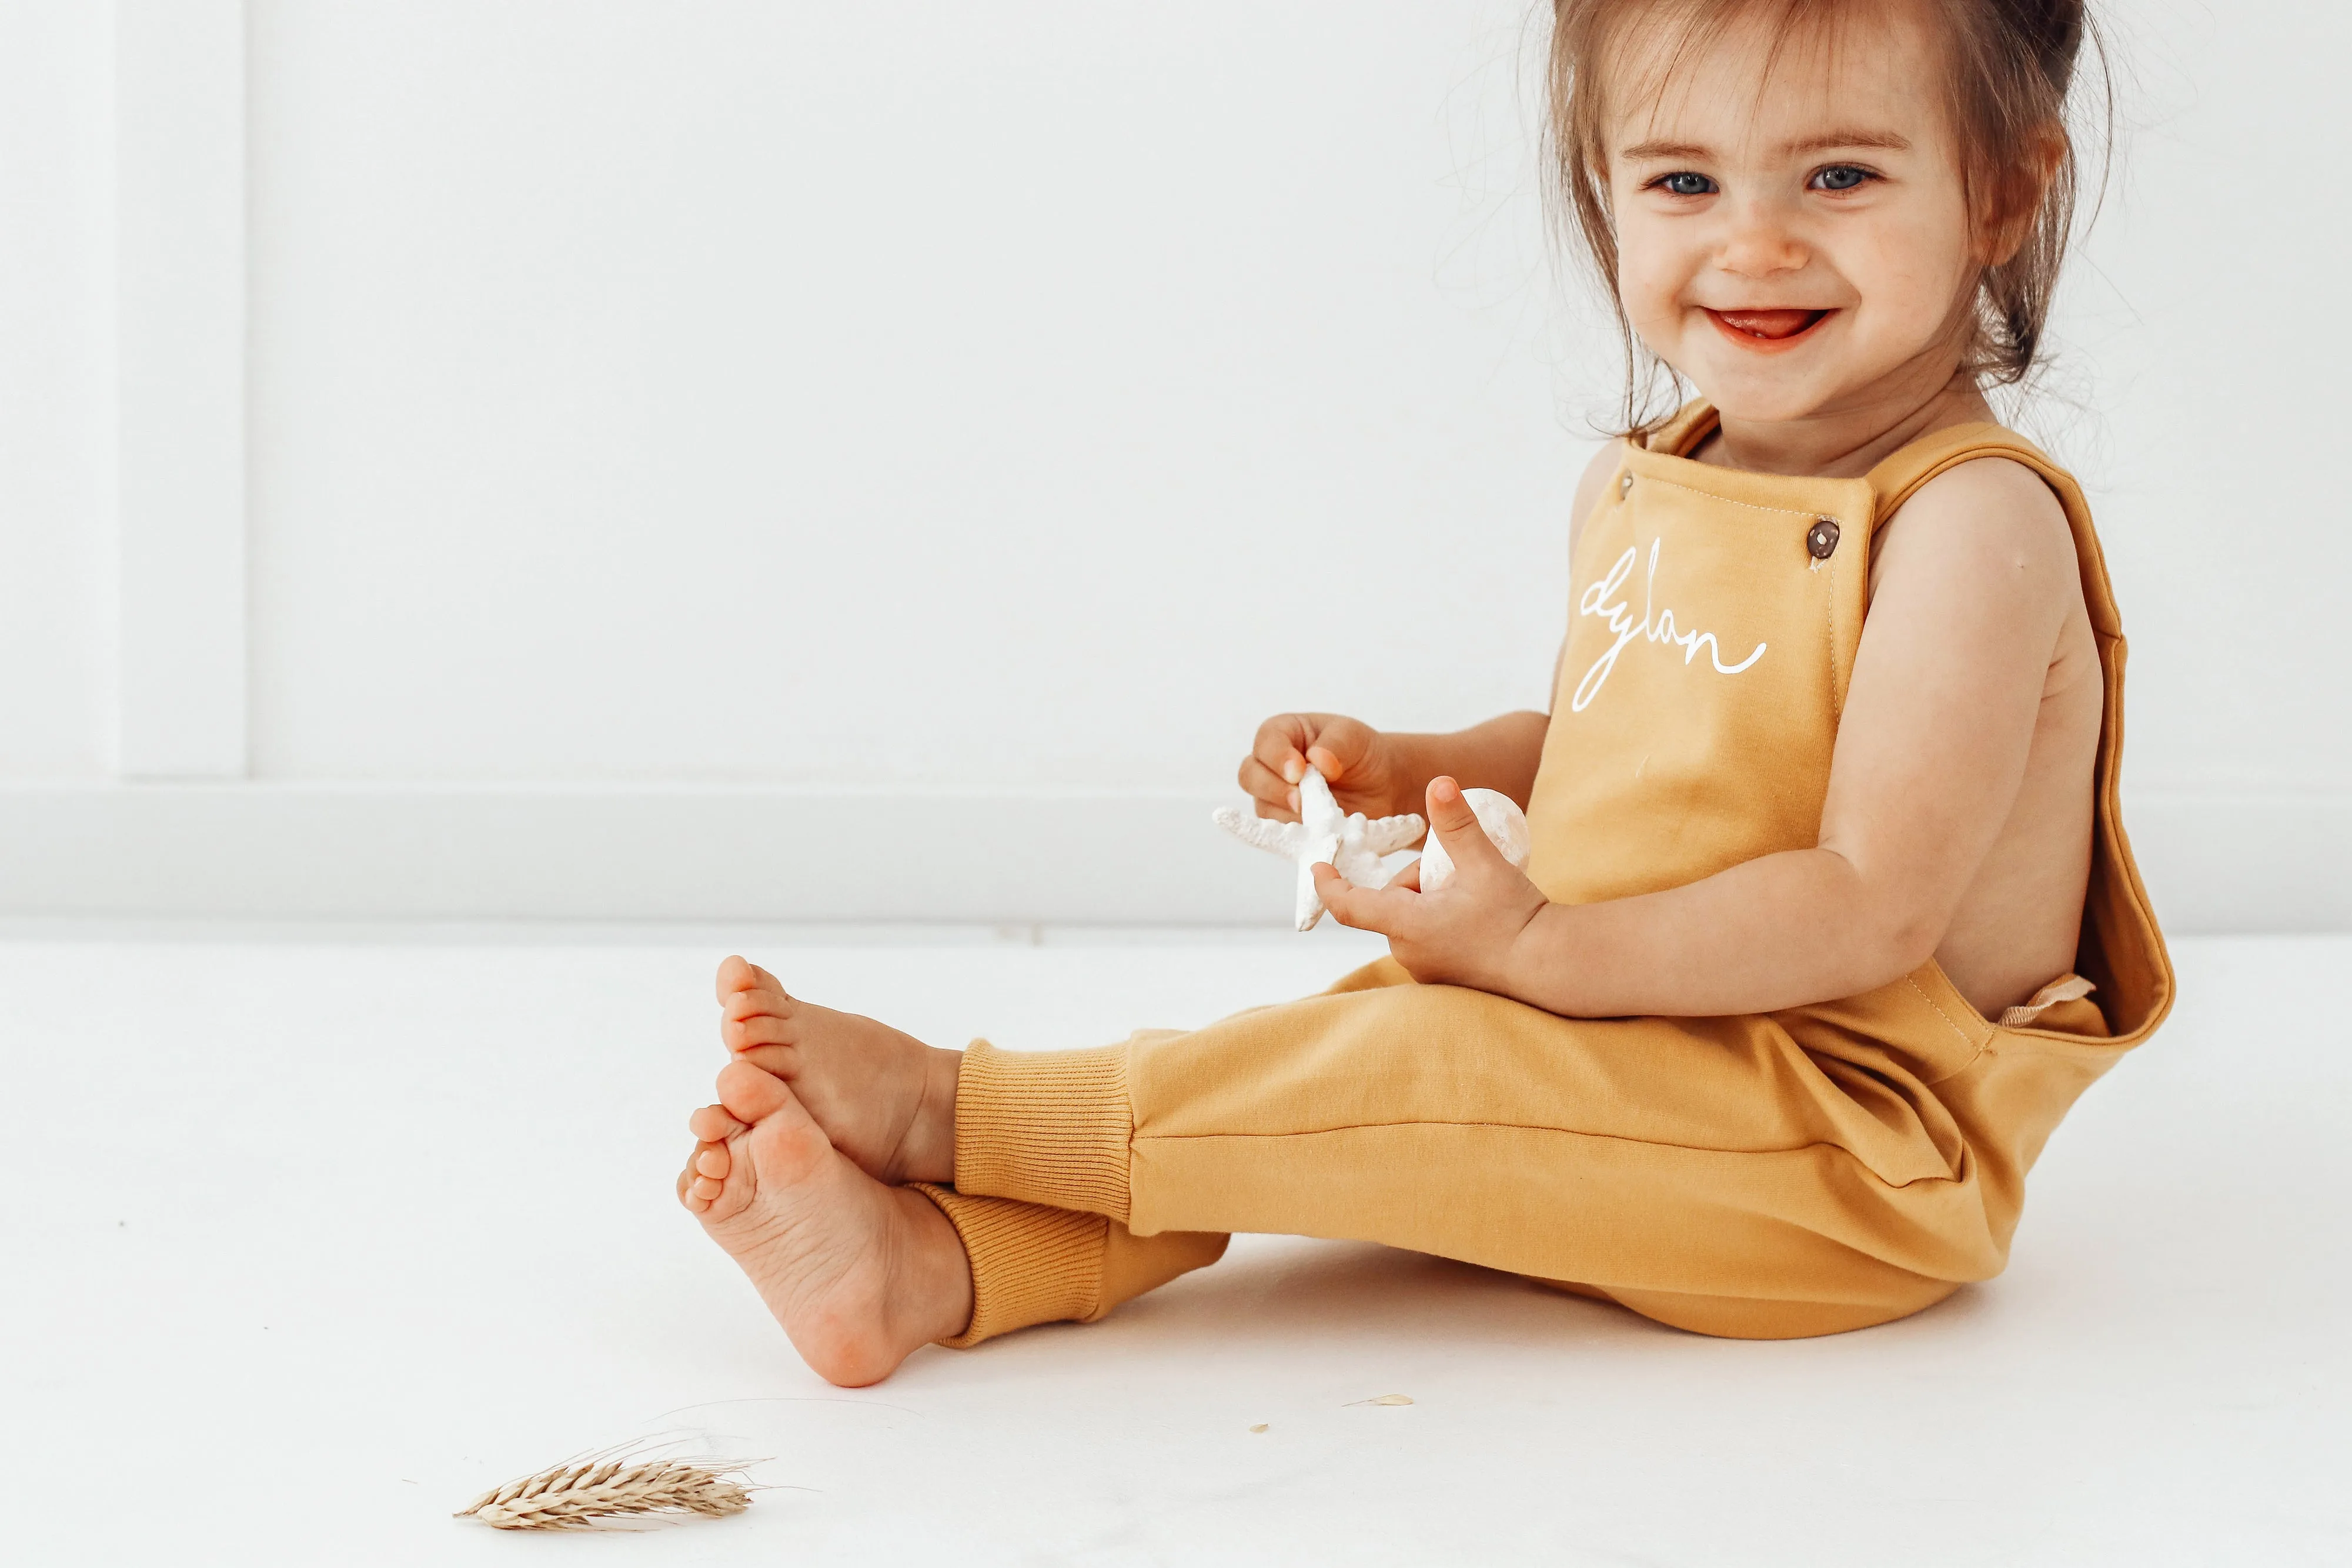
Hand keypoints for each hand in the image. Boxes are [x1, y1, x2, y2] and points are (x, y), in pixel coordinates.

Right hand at [1240, 713, 1411, 822]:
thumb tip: (1317, 760)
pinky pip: (1279, 831)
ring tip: (1317, 815)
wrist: (1382, 785)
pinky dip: (1298, 831)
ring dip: (1286, 813)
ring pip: (1261, 806)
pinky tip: (1319, 829)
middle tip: (1300, 799)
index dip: (1277, 757)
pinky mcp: (1287, 822)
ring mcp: (1276, 796)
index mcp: (1285, 733)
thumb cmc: (1362, 753)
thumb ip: (1336, 744)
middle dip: (1272, 788)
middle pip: (1249, 775)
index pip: (1266, 742)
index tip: (1299, 771)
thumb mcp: (1354, 737)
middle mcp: (1272, 764)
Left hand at [1313, 776, 1547, 994]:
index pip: (1348, 905)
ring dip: (1430, 900)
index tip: (1318, 867)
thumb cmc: (1516, 918)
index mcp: (1407, 925)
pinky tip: (1476, 918)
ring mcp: (1426, 970)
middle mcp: (1408, 954)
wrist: (1549, 965)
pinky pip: (1428, 939)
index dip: (1329, 884)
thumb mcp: (1485, 863)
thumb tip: (1439, 782)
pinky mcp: (1443, 978)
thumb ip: (1457, 823)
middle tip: (1459, 872)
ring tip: (1472, 895)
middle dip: (1417, 880)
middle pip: (1392, 903)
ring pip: (1411, 920)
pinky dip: (1441, 921)